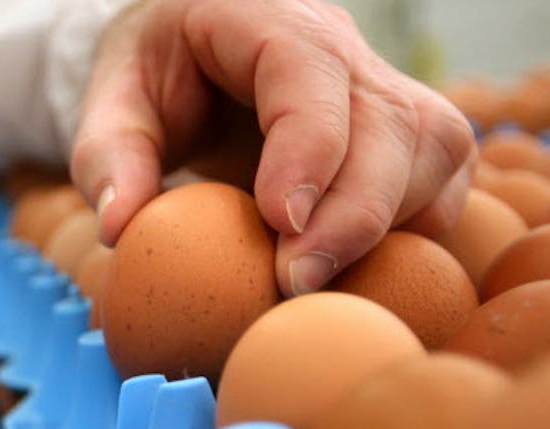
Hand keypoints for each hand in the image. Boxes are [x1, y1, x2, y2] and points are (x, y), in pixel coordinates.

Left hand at [69, 0, 476, 296]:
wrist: (193, 55)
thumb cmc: (156, 79)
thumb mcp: (112, 106)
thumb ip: (107, 158)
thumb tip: (122, 228)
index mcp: (262, 15)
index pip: (309, 67)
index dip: (308, 148)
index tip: (280, 223)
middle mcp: (339, 40)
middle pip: (389, 118)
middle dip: (353, 212)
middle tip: (296, 281)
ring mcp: (382, 81)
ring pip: (432, 146)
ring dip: (388, 225)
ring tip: (316, 278)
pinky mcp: (406, 128)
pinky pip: (442, 176)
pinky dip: (412, 229)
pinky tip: (355, 266)